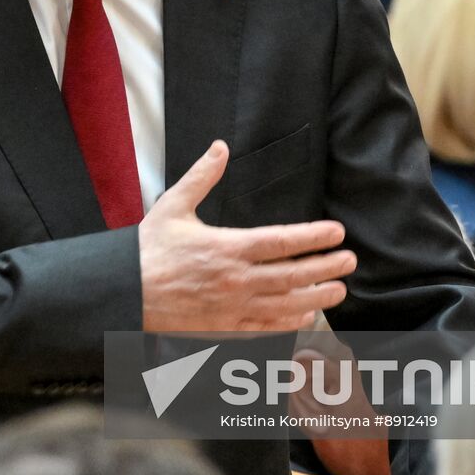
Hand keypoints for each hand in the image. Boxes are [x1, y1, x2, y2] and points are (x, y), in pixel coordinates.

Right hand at [140, 141, 356, 332]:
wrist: (125, 291)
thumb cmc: (148, 249)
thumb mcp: (173, 205)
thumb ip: (202, 177)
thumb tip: (220, 147)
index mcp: (226, 247)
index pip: (281, 241)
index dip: (313, 238)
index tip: (337, 233)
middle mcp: (235, 279)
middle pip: (292, 274)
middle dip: (325, 267)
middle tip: (349, 261)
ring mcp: (232, 306)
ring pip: (285, 304)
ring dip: (316, 297)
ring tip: (339, 290)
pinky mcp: (224, 327)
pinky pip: (265, 326)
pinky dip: (289, 322)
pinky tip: (306, 316)